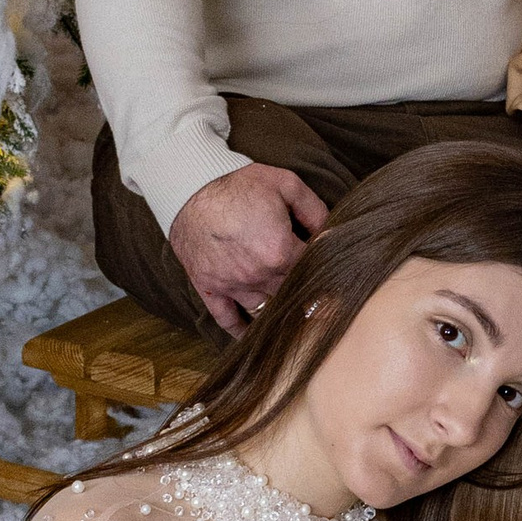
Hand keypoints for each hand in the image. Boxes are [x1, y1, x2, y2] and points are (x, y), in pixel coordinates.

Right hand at [168, 162, 328, 334]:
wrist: (189, 187)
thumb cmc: (238, 184)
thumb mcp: (286, 184)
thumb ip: (315, 210)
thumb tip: (333, 233)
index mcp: (280, 252)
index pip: (312, 270)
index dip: (322, 267)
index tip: (330, 269)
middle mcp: (258, 275)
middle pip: (292, 295)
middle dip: (304, 292)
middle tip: (318, 296)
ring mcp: (233, 285)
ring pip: (265, 311)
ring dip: (278, 313)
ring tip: (292, 316)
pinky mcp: (210, 288)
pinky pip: (227, 319)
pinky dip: (241, 331)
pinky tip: (253, 336)